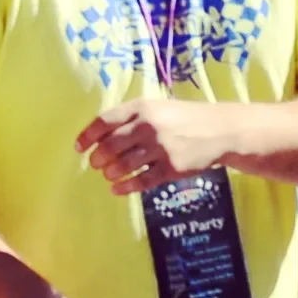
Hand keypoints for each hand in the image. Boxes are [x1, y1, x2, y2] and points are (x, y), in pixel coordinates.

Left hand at [77, 100, 232, 193]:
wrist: (219, 130)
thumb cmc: (183, 117)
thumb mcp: (157, 107)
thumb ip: (131, 118)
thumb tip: (100, 137)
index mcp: (141, 107)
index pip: (104, 121)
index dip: (88, 136)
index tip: (79, 148)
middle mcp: (148, 126)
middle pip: (111, 145)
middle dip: (98, 158)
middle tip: (95, 164)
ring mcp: (160, 148)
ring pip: (124, 165)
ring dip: (111, 173)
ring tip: (108, 176)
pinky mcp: (171, 168)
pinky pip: (141, 181)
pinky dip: (126, 187)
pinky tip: (118, 189)